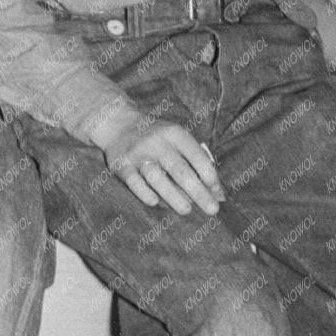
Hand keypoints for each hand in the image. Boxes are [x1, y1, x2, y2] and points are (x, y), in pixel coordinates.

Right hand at [93, 112, 225, 216]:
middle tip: (212, 210)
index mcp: (174, 134)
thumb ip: (196, 161)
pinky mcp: (121, 164)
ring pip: (156, 176)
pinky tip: (154, 202)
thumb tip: (217, 193)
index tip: (217, 192)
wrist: (118, 125)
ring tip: (186, 210)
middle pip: (179, 169)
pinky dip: (143, 191)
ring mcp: (137, 153)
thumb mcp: (177, 140)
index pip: (195, 154)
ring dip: (172, 194)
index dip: (208, 173)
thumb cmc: (157, 138)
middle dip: (197, 191)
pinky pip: (132, 180)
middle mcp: (156, 142)